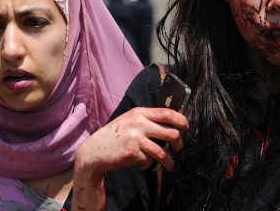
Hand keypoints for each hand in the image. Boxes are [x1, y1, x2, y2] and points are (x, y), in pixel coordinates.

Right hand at [74, 107, 189, 178]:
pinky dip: (148, 165)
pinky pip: (149, 161)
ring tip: (170, 166)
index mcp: (139, 113)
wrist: (93, 152)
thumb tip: (172, 125)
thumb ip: (147, 120)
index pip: (167, 113)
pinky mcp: (132, 153)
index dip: (181, 120)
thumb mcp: (129, 121)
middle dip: (179, 143)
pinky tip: (142, 163)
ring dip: (169, 161)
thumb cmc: (114, 137)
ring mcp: (135, 138)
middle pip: (171, 133)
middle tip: (178, 148)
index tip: (186, 127)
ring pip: (163, 152)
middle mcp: (138, 123)